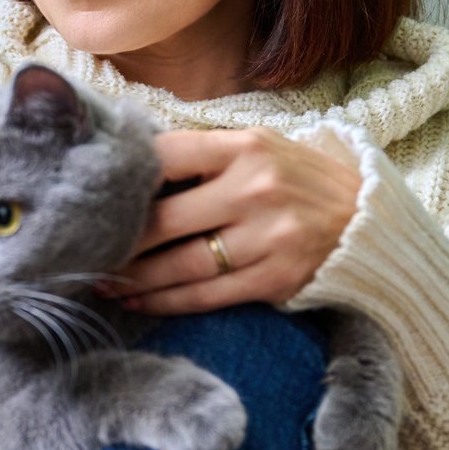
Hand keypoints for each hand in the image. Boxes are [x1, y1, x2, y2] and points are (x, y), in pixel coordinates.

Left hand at [94, 127, 360, 314]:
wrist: (368, 219)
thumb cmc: (295, 180)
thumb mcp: (258, 148)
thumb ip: (202, 156)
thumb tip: (129, 173)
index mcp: (244, 147)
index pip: (165, 157)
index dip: (122, 180)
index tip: (90, 197)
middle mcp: (254, 189)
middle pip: (163, 220)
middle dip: (116, 239)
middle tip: (80, 249)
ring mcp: (267, 237)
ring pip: (180, 265)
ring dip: (133, 278)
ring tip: (99, 280)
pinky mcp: (275, 279)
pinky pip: (205, 296)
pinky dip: (164, 302)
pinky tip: (136, 300)